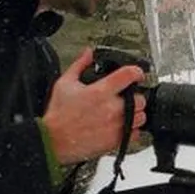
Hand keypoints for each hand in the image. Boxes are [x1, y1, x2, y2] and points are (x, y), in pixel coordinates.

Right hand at [41, 47, 147, 164]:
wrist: (53, 140)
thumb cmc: (58, 115)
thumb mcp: (65, 83)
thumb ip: (79, 65)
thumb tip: (88, 53)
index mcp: (101, 91)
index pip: (129, 75)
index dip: (136, 71)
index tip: (136, 74)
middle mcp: (112, 108)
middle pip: (140, 98)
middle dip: (134, 97)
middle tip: (125, 98)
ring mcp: (116, 125)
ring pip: (141, 117)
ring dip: (136, 114)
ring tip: (124, 113)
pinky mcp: (116, 140)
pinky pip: (136, 134)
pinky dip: (132, 130)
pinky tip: (121, 126)